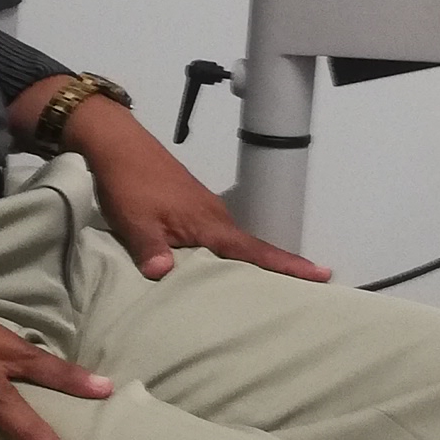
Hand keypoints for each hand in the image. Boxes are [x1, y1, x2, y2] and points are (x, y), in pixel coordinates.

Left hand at [63, 98, 330, 285]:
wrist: (117, 145)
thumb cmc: (127, 183)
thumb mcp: (133, 221)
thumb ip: (149, 248)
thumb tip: (163, 273)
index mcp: (208, 224)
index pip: (254, 251)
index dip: (287, 265)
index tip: (322, 273)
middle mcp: (215, 217)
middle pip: (254, 250)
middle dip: (281, 270)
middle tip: (310, 293)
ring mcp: (206, 211)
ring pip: (237, 244)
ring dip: (256, 264)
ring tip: (274, 291)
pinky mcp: (193, 208)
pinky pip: (221, 238)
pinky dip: (231, 255)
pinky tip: (226, 271)